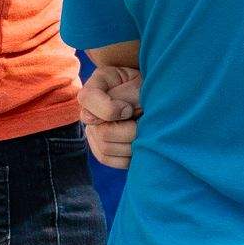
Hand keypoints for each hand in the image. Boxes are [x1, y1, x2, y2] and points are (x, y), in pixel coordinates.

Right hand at [81, 52, 141, 169]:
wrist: (156, 99)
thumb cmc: (148, 87)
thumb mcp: (140, 84)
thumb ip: (128, 95)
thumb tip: (122, 114)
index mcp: (96, 85)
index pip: (87, 98)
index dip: (110, 109)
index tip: (129, 109)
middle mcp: (89, 110)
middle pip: (100, 132)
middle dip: (128, 131)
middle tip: (143, 123)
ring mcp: (93, 131)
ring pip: (106, 149)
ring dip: (131, 144)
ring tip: (143, 132)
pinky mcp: (101, 148)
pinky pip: (110, 160)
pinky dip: (129, 156)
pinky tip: (140, 145)